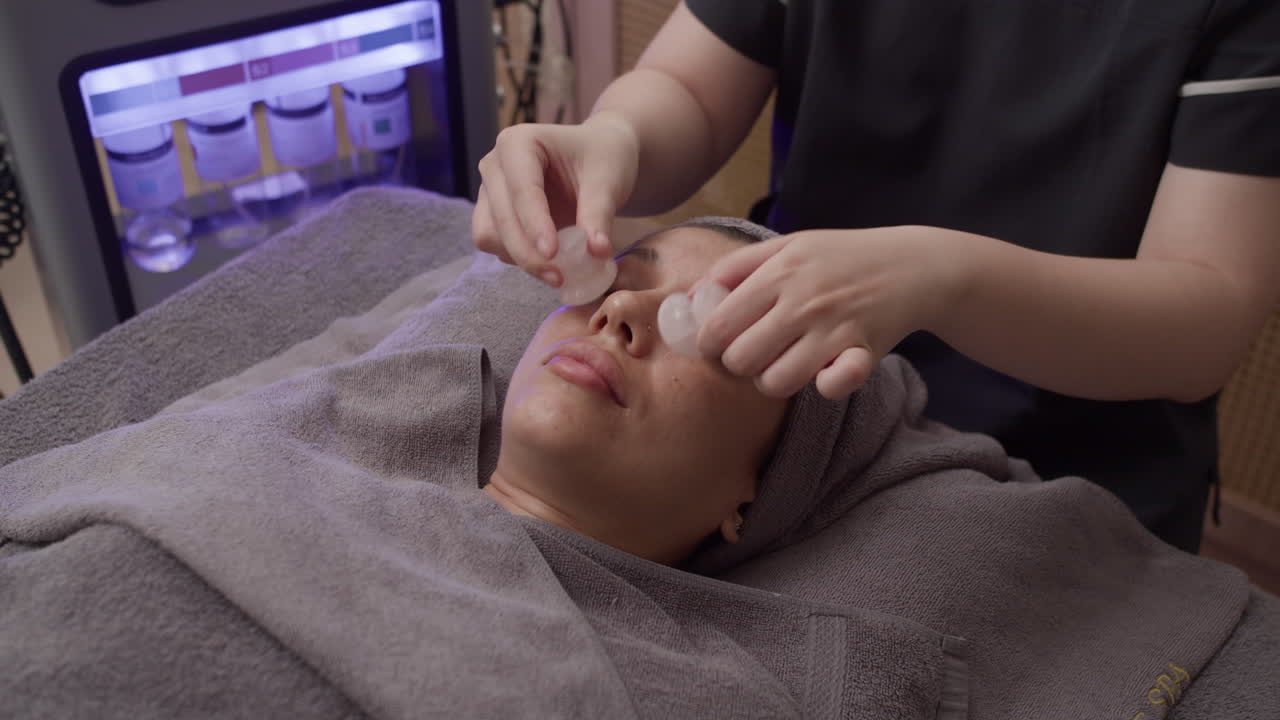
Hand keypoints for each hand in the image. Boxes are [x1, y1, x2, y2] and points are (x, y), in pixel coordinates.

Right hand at [472, 113, 639, 285]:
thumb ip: (599, 215)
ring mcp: (489, 191)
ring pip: (489, 236)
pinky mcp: (492, 215)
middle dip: (526, 253)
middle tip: (559, 278)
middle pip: (499, 218)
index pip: (521, 190)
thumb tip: (597, 253)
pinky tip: (551, 261)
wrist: (598, 159)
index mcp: (518, 143)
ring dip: (519, 259)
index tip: (552, 255)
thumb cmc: (603, 159)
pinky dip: (520, 259)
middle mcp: (495, 165)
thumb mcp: (608, 181)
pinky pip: (496, 246)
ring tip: (558, 271)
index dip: (534, 225)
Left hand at [696, 227, 958, 399]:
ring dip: (773, 380)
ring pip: (776, 381)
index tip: (719, 343)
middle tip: (754, 354)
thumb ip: (737, 266)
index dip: (709, 342)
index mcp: (779, 272)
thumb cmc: (840, 258)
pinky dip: (824, 386)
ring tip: (783, 365)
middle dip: (739, 364)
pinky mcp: (862, 353)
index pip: (719, 324)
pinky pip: (831, 387)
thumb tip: (689, 297)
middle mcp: (803, 301)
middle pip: (741, 359)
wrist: (912, 266)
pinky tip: (823, 374)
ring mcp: (833, 329)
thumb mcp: (788, 246)